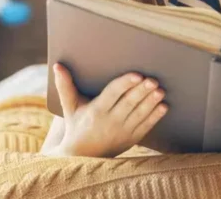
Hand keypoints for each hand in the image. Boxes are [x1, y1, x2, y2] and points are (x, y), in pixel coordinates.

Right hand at [41, 63, 167, 157]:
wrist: (81, 155)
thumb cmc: (76, 125)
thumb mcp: (69, 106)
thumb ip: (65, 85)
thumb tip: (57, 65)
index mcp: (96, 111)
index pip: (113, 94)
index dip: (125, 84)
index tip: (137, 75)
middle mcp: (110, 122)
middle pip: (129, 104)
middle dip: (142, 92)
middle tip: (153, 80)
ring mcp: (122, 132)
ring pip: (139, 115)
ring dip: (151, 103)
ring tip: (160, 90)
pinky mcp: (131, 140)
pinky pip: (145, 127)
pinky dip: (155, 117)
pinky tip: (163, 106)